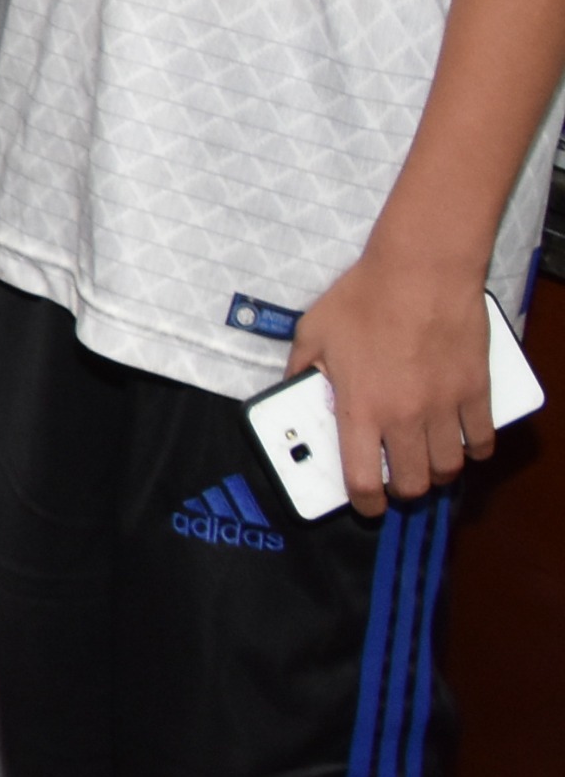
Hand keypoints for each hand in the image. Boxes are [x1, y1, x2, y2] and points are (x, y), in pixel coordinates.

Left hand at [288, 252, 495, 516]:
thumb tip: (292, 388)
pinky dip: (476, 449)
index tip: (364, 505)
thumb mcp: (313, 333)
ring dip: (439, 472)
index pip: (363, 480)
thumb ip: (300, 368)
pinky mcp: (477, 391)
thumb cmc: (363, 298)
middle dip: (403, 491)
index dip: (364, 504)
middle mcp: (405, 417)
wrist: (420, 270)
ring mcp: (445, 406)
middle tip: (396, 480)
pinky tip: (465, 444)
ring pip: (451, 467)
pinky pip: (484, 438)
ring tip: (427, 462)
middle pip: (413, 483)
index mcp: (360, 409)